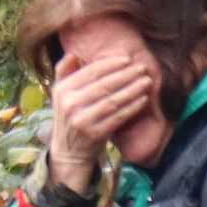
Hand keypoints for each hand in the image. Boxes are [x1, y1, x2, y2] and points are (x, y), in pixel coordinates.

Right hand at [48, 51, 151, 192]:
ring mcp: (82, 120)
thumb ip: (63, 72)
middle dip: (126, 75)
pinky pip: (118, 117)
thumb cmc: (69, 117)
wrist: (68, 152)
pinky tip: (143, 99)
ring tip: (146, 81)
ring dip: (132, 89)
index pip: (90, 72)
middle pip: (104, 85)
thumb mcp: (59, 94)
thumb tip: (73, 54)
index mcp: (62, 90)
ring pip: (113, 100)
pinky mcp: (95, 134)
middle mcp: (70, 104)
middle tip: (142, 68)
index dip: (110, 64)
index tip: (127, 59)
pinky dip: (132, 107)